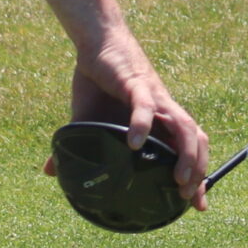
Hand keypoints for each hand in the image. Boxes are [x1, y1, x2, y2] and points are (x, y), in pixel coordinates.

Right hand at [43, 30, 211, 211]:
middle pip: (195, 140)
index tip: (198, 205)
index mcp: (160, 120)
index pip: (188, 148)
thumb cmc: (99, 81)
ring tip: (177, 178)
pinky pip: (146, 106)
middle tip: (187, 197)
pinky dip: (143, 125)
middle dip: (196, 169)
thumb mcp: (88, 122)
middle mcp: (165, 109)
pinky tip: (135, 144)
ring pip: (183, 126)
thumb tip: (50, 172)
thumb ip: (80, 146)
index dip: (197, 175)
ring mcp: (154, 96)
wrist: (97, 43)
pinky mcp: (136, 83)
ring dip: (185, 153)